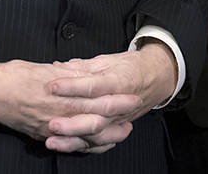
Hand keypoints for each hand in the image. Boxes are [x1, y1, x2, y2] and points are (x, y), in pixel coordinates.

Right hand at [0, 59, 138, 143]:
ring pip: (86, 136)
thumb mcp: (43, 69)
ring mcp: (51, 128)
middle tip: (135, 114)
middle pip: (95, 119)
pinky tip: (98, 144)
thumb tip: (84, 73)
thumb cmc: (14, 76)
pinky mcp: (43, 135)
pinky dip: (87, 145)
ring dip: (107, 135)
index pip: (95, 98)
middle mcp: (58, 114)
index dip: (116, 99)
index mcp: (60, 93)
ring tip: (123, 132)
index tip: (132, 95)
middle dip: (118, 118)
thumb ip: (66, 74)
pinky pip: (71, 144)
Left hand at [44, 44, 177, 151]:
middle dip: (71, 124)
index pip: (92, 86)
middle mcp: (119, 105)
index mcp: (117, 82)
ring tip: (51, 141)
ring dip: (73, 140)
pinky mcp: (116, 129)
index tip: (52, 86)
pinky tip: (64, 147)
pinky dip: (82, 147)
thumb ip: (82, 65)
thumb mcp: (108, 60)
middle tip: (51, 123)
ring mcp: (118, 120)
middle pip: (95, 118)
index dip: (71, 87)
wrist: (156, 77)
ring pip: (96, 136)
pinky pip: (100, 144)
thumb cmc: (131, 67)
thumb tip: (58, 67)